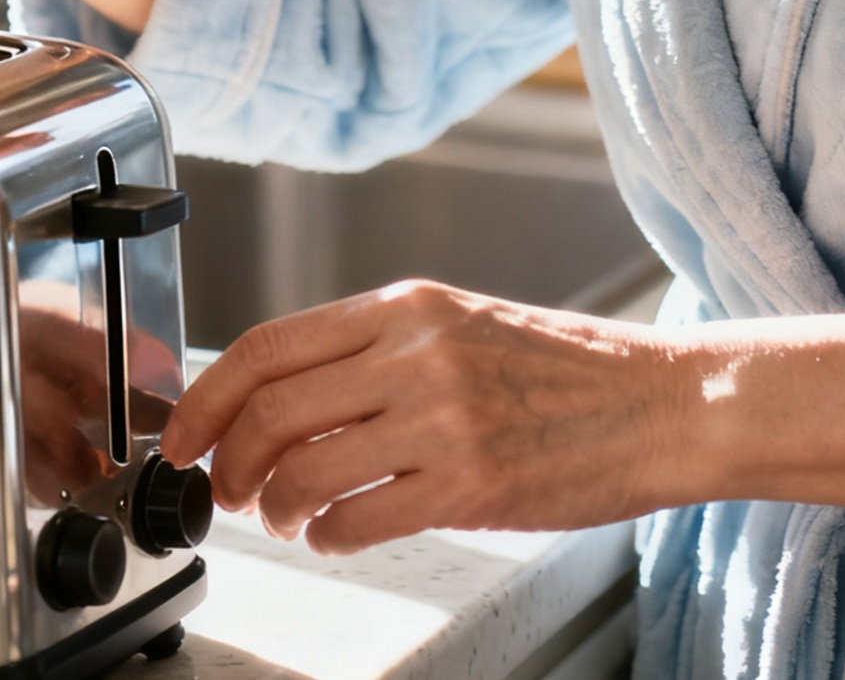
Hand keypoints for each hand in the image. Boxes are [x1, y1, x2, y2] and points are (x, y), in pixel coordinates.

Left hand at [160, 280, 667, 552]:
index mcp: (405, 308)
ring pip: (305, 470)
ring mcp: (443, 419)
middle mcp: (415, 354)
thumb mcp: (460, 324)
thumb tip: (285, 394)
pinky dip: (330, 537)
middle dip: (229, 464)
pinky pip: (361, 520)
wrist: (659, 402)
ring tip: (287, 518)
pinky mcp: (471, 485)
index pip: (268, 345)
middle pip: (271, 410)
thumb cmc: (563, 370)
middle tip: (228, 492)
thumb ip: (377, 349)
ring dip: (276, 508)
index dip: (208, 399)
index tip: (184, 437)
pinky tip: (338, 535)